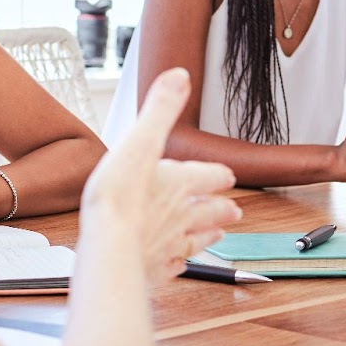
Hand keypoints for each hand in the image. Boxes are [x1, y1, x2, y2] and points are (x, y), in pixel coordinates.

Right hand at [80, 68, 242, 285]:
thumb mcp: (139, 141)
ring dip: (208, 236)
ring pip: (196, 240)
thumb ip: (161, 109)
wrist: (110, 248)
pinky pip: (172, 266)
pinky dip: (179, 264)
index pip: (208, 176)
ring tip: (220, 235)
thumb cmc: (120, 197)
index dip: (218, 175)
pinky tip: (180, 265)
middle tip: (235, 211)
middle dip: (221, 209)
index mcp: (180, 183)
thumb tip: (180, 76)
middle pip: (208, 211)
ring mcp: (169, 244)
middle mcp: (180, 215)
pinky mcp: (154, 268)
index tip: (228, 176)